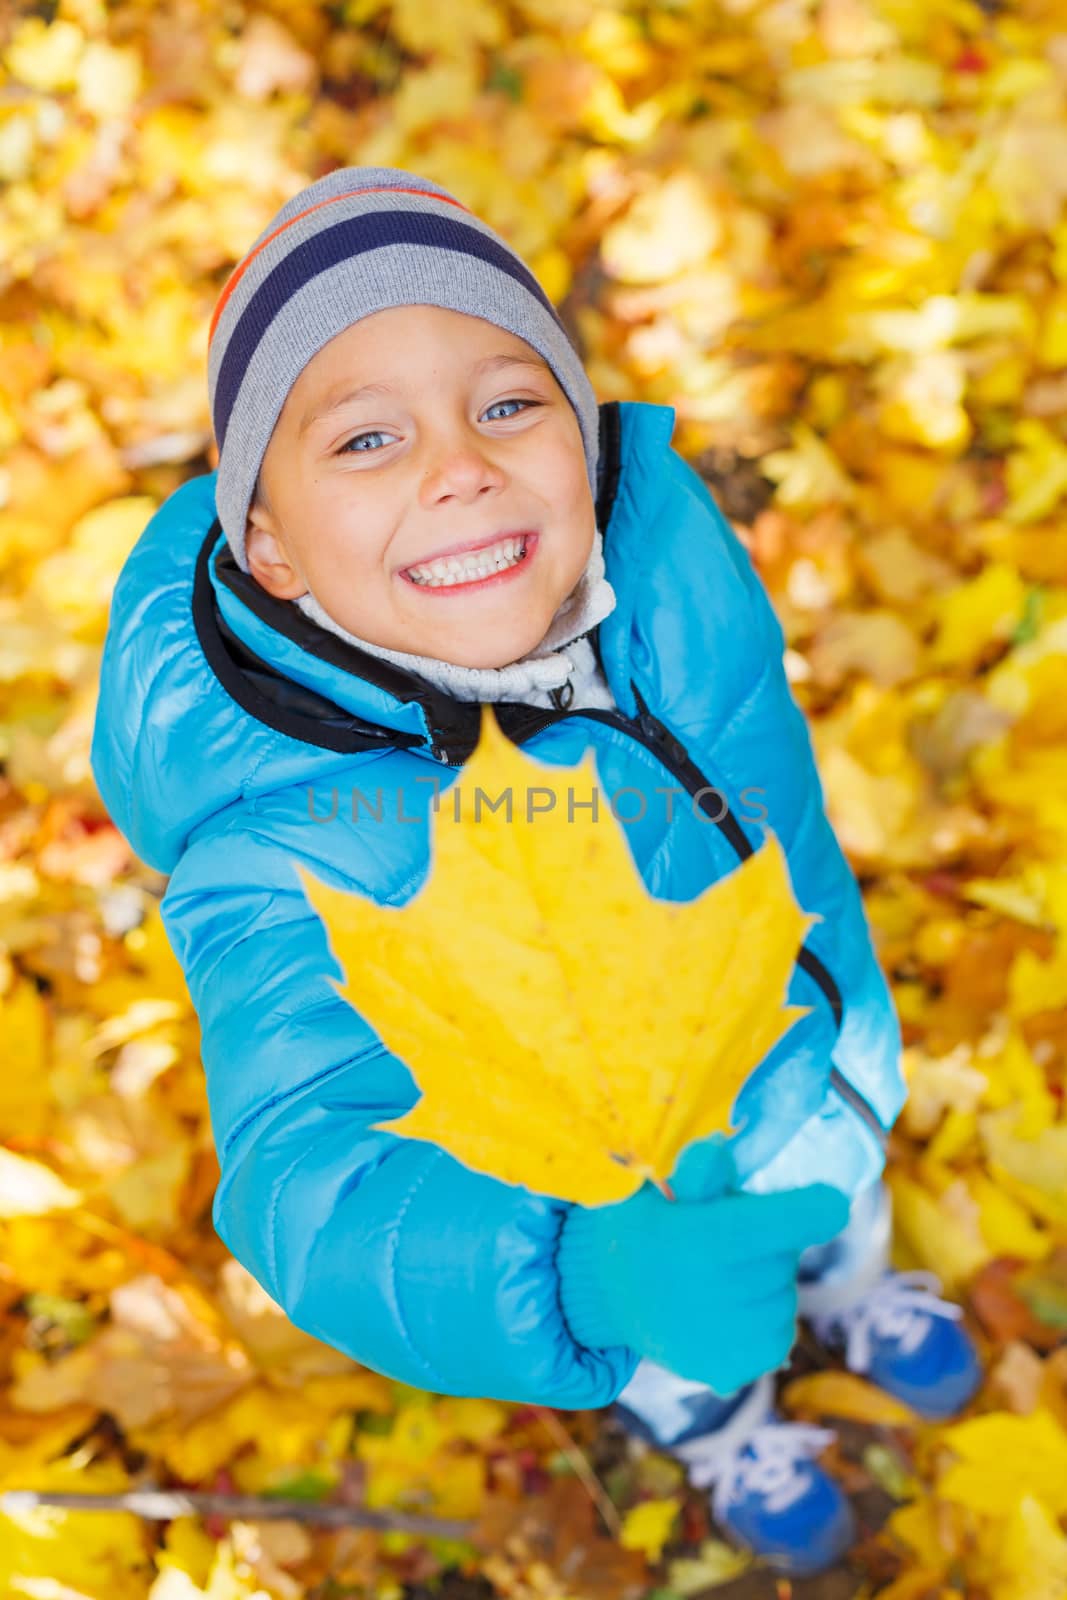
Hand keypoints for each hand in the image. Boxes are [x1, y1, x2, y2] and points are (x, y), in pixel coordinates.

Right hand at [557, 1180, 848, 1394]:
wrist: (607, 1299)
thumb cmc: (639, 1229)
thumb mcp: (654, 1188)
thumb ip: (695, 1171)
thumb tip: (721, 1149)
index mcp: (699, 1238)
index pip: (786, 1223)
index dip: (815, 1208)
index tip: (830, 1199)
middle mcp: (714, 1292)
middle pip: (785, 1257)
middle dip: (773, 1239)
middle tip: (730, 1234)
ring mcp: (724, 1338)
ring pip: (784, 1297)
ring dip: (767, 1281)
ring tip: (723, 1274)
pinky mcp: (730, 1370)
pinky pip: (778, 1336)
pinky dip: (765, 1318)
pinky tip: (731, 1307)